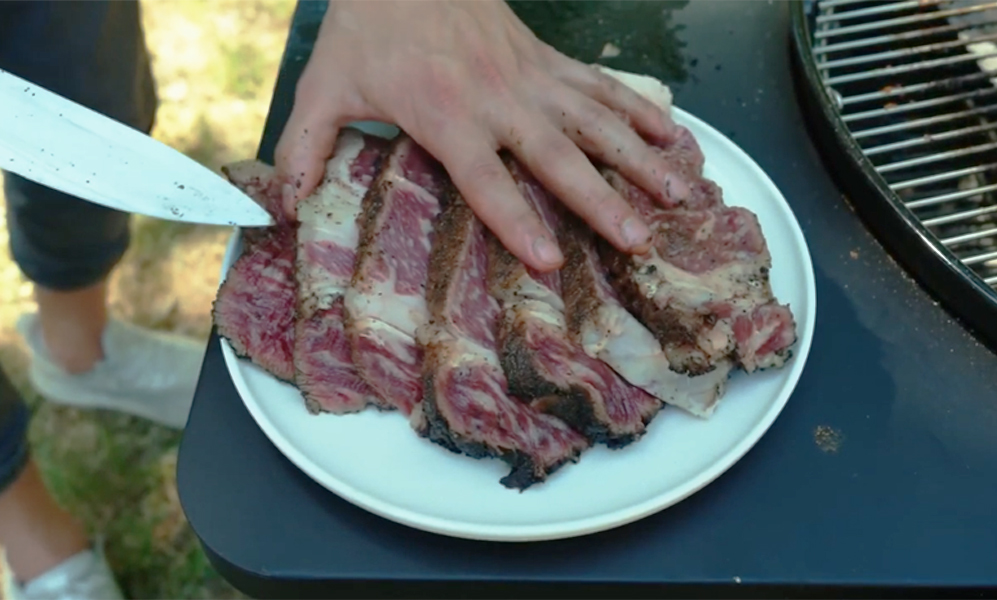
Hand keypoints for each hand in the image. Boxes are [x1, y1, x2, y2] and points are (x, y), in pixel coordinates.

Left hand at [274, 0, 686, 271]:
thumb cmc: (368, 27)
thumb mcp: (326, 88)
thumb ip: (306, 149)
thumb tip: (281, 209)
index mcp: (447, 116)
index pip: (487, 179)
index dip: (517, 220)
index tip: (549, 259)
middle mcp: (501, 101)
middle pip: (560, 157)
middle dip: (603, 200)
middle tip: (641, 238)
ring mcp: (532, 78)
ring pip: (598, 122)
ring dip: (641, 158)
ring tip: (681, 193)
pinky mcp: (548, 61)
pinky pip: (603, 88)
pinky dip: (641, 110)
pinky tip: (675, 134)